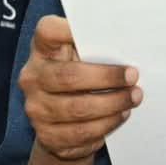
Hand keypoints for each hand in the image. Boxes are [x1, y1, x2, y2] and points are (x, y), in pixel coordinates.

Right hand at [18, 14, 141, 162]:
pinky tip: (120, 115)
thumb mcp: (80, 59)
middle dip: (106, 77)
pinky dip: (106, 124)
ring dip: (112, 103)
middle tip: (132, 77)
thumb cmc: (77, 80)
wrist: (61, 125)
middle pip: (68, 76)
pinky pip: (81, 132)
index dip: (69, 29)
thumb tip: (126, 48)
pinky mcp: (46, 134)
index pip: (47, 32)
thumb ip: (93, 49)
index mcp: (42, 50)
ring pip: (78, 108)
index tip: (100, 31)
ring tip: (133, 98)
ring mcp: (36, 108)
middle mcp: (33, 77)